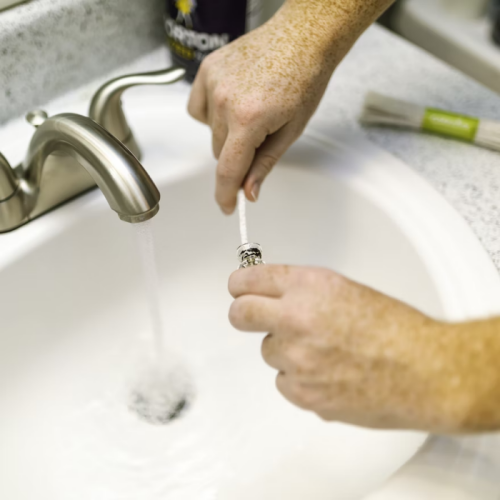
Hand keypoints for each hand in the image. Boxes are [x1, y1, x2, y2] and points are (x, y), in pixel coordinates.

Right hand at [187, 7, 338, 213]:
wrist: (302, 38)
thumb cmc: (304, 79)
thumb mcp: (291, 131)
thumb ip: (265, 164)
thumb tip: (249, 191)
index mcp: (249, 119)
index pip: (229, 170)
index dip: (226, 194)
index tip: (227, 207)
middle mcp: (225, 101)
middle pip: (219, 152)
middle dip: (237, 156)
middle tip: (260, 139)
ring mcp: (213, 83)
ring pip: (210, 132)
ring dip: (226, 134)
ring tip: (251, 112)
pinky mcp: (207, 70)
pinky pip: (199, 109)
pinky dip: (211, 114)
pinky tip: (232, 104)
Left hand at [228, 265, 498, 432]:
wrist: (424, 371)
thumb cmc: (396, 330)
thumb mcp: (345, 290)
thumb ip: (304, 291)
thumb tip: (276, 295)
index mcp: (309, 286)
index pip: (248, 280)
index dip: (240, 285)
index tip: (239, 288)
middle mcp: (296, 318)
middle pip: (240, 314)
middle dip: (244, 314)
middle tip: (253, 317)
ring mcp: (296, 357)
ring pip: (267, 351)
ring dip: (285, 350)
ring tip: (321, 352)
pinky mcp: (302, 392)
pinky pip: (283, 381)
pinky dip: (298, 378)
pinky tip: (326, 373)